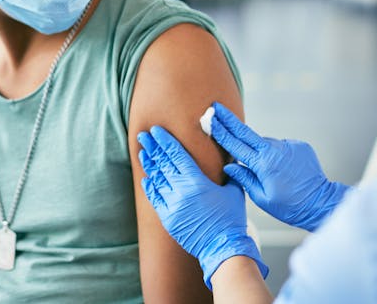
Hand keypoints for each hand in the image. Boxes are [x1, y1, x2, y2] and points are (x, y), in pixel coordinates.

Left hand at [138, 126, 268, 289]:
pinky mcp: (168, 218)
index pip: (176, 154)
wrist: (223, 246)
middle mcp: (181, 190)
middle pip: (162, 163)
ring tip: (142, 153)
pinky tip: (146, 178)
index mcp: (197, 180)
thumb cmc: (231, 218)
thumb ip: (228, 173)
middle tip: (143, 136)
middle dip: (152, 147)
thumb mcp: (234, 190)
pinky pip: (155, 198)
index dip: (165, 141)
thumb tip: (228, 159)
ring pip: (156, 179)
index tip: (156, 130)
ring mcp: (172, 205)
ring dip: (149, 164)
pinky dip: (150, 187)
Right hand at [210, 103, 349, 231]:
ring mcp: (288, 145)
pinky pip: (281, 147)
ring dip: (260, 150)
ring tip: (270, 172)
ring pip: (265, 143)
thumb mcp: (261, 198)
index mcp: (263, 164)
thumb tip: (230, 166)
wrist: (319, 203)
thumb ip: (244, 178)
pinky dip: (277, 154)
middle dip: (229, 120)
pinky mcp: (299, 145)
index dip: (221, 131)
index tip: (210, 119)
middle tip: (216, 107)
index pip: (236, 145)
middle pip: (246, 132)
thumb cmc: (289, 206)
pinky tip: (284, 170)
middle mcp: (275, 150)